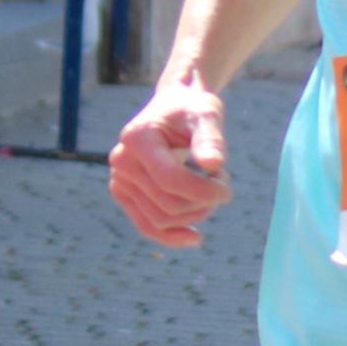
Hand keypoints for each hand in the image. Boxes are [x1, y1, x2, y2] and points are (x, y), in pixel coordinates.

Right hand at [109, 80, 232, 249]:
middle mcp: (121, 161)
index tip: (227, 185)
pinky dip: (171, 236)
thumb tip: (214, 163)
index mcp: (137, 138)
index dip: (203, 191)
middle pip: (167, 203)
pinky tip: (195, 238)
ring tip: (210, 190)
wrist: (174, 108)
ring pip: (161, 220)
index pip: (171, 179)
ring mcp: (119, 179)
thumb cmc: (192, 109)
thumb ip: (211, 137)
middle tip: (222, 182)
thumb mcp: (206, 113)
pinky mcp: (124, 194)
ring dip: (195, 214)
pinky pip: (147, 226)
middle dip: (203, 201)